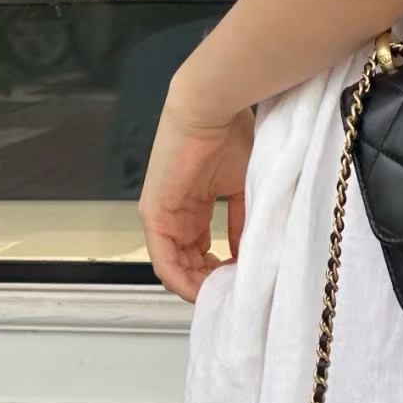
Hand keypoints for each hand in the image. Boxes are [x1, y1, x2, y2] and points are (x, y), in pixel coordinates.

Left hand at [138, 94, 254, 300]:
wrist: (211, 108)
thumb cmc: (230, 134)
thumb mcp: (244, 187)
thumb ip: (243, 222)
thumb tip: (249, 254)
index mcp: (193, 205)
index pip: (201, 250)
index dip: (221, 270)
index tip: (241, 280)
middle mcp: (174, 213)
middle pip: (188, 263)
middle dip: (211, 282)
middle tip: (234, 293)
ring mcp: (161, 215)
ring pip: (175, 267)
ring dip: (199, 285)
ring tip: (224, 295)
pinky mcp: (153, 214)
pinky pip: (164, 260)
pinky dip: (182, 280)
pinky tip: (203, 289)